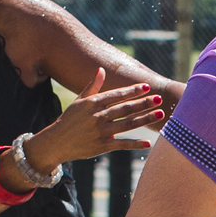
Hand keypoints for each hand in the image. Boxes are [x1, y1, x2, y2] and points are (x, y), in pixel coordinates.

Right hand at [33, 68, 164, 167]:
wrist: (55, 142)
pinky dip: (135, 144)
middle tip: (159, 98)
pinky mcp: (101, 147)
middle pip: (125, 108)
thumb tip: (101, 69)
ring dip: (145, 119)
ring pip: (127, 124)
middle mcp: (97, 116)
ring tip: (160, 114)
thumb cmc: (69, 120)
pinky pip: (122, 144)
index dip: (132, 90)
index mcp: (92, 103)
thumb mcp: (79, 101)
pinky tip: (148, 143)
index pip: (116, 95)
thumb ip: (92, 86)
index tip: (147, 86)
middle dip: (143, 103)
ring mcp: (100, 132)